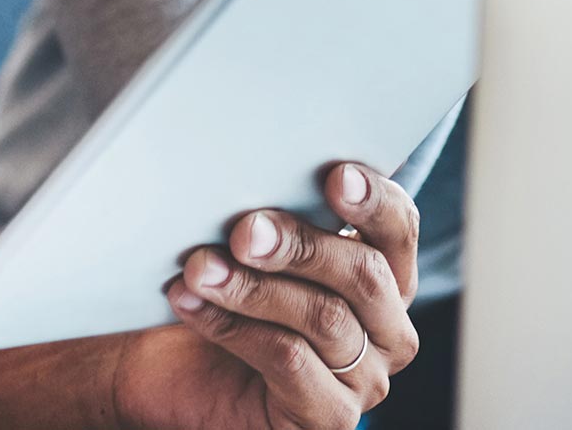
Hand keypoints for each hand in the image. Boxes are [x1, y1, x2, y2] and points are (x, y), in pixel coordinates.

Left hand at [111, 164, 420, 429]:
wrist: (172, 373)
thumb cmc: (226, 298)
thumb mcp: (260, 251)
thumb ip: (280, 219)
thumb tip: (263, 168)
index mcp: (387, 276)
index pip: (399, 228)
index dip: (373, 200)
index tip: (335, 174)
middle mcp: (389, 329)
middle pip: (363, 274)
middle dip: (301, 244)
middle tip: (244, 228)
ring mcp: (365, 379)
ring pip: (322, 317)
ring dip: (253, 286)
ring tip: (198, 265)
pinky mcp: (328, 417)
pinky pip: (288, 361)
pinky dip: (234, 327)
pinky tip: (192, 302)